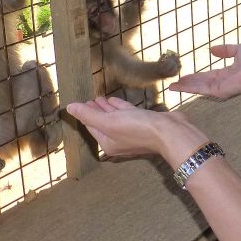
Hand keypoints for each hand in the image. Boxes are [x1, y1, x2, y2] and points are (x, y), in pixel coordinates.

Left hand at [66, 97, 208, 164]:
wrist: (170, 132)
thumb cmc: (139, 129)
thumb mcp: (109, 121)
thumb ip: (89, 114)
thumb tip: (69, 108)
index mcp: (108, 143)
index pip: (91, 126)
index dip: (85, 114)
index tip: (79, 103)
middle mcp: (119, 139)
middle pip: (102, 123)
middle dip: (95, 111)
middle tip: (88, 99)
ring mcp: (132, 132)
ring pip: (115, 118)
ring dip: (106, 108)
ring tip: (100, 98)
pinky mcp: (144, 123)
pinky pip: (127, 114)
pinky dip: (120, 107)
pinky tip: (115, 100)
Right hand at [169, 44, 240, 98]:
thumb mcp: (238, 49)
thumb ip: (225, 49)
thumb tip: (211, 50)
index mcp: (226, 74)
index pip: (208, 75)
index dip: (195, 76)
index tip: (185, 75)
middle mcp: (221, 82)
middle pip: (200, 83)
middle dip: (187, 84)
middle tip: (174, 84)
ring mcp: (218, 88)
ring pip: (197, 88)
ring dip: (184, 87)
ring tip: (171, 87)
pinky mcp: (217, 91)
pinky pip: (199, 89)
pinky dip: (187, 89)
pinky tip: (178, 88)